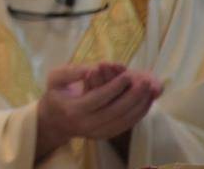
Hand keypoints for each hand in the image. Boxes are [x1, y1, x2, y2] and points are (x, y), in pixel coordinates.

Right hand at [35, 63, 161, 158]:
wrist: (53, 121)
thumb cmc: (55, 95)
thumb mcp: (55, 78)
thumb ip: (73, 71)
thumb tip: (95, 67)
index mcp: (72, 109)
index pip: (98, 98)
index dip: (114, 87)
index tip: (127, 74)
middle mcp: (85, 124)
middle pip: (115, 112)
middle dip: (132, 97)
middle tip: (145, 82)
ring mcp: (96, 133)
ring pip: (123, 121)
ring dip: (139, 106)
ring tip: (150, 90)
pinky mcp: (105, 136)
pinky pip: (125, 126)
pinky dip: (138, 114)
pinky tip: (146, 102)